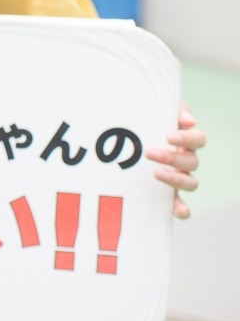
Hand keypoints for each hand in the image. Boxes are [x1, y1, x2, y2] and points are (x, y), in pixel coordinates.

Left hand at [145, 101, 205, 218]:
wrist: (122, 144)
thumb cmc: (145, 126)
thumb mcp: (156, 114)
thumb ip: (174, 111)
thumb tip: (189, 120)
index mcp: (185, 142)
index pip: (198, 140)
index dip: (187, 138)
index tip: (168, 137)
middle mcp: (186, 162)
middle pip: (192, 162)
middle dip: (172, 157)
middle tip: (149, 152)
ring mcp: (179, 180)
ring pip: (191, 183)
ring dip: (176, 179)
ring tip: (156, 173)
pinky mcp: (169, 197)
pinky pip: (182, 206)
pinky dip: (182, 209)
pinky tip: (178, 210)